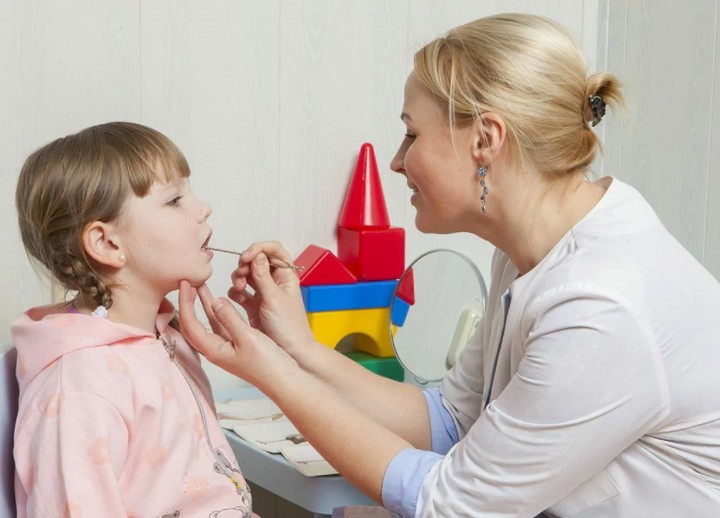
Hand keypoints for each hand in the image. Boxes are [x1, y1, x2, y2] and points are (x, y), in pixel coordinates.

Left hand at [178, 281, 297, 386]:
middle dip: (190, 303)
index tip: (185, 284)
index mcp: (214, 350)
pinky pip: (223, 325)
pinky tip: (221, 301)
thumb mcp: (247, 337)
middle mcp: (217, 350)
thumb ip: (230, 318)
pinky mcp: (238, 345)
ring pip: (209, 323)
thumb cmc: (267, 364)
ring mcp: (227, 348)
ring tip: (201, 286)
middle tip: (188, 283)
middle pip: (195, 324)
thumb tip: (215, 301)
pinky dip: (219, 311)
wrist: (285, 380)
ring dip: (204, 304)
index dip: (185, 303)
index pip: (190, 324)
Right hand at [228, 242, 316, 356]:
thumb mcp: (275, 299)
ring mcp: (264, 293)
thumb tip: (256, 254)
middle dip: (245, 264)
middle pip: (256, 261)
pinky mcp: (253, 305)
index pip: (273, 250)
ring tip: (239, 288)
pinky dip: (235, 292)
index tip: (247, 257)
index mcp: (286, 276)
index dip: (259, 249)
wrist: (291, 353)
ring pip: (246, 275)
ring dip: (239, 278)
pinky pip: (240, 293)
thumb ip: (263, 277)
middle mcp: (275, 282)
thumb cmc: (289, 328)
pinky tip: (237, 298)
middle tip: (241, 274)